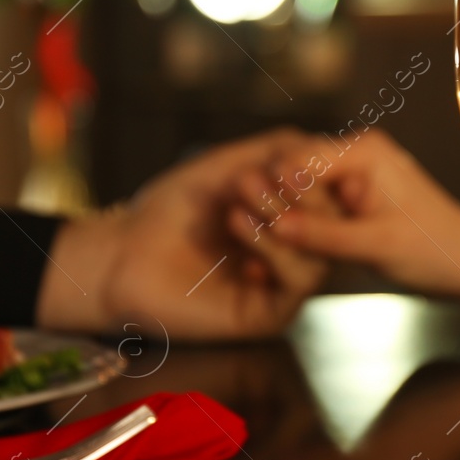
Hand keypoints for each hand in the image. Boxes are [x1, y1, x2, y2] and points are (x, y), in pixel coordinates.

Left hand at [37, 130, 329, 340]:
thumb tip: (326, 146)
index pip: (332, 196)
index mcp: (292, 217)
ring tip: (246, 189)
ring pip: (320, 253)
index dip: (323, 173)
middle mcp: (294, 252)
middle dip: (307, 192)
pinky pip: (297, 282)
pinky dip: (274, 247)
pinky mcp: (269, 314)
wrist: (124, 252)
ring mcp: (283, 285)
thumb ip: (278, 150)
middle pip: (334, 226)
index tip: (300, 154)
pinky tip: (238, 221)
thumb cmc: (174, 209)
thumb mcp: (230, 165)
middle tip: (274, 170)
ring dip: (286, 213)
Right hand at [237, 129, 459, 299]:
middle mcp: (355, 150)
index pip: (298, 159)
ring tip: (263, 247)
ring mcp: (351, 170)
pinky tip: (282, 248)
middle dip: (273, 202)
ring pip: (297, 187)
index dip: (272, 189)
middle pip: (293, 169)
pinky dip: (298, 223)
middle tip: (251, 236)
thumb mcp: (377, 246)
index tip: (252, 220)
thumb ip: (325, 235)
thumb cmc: (433, 250)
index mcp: (365, 151)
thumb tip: (275, 227)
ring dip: (282, 215)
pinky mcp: (349, 192)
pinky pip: (311, 201)